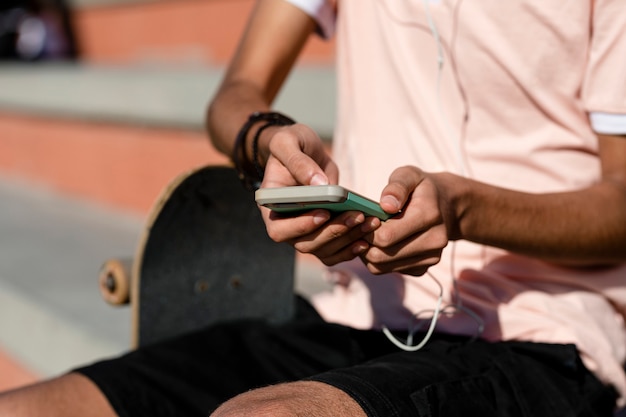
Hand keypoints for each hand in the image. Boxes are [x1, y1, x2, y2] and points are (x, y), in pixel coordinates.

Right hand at [259, 124, 382, 264]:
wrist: (303, 150)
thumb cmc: (291, 144)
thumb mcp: (287, 142)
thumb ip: (298, 161)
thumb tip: (319, 184)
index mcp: (271, 206)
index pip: (278, 230)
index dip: (300, 226)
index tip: (324, 213)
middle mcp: (285, 224)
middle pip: (304, 244)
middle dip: (333, 232)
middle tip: (357, 217)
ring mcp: (304, 232)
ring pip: (323, 250)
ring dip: (347, 240)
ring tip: (369, 223)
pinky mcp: (321, 232)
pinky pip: (334, 251)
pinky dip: (350, 248)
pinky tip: (366, 238)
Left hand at [361, 166, 452, 275]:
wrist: (447, 206)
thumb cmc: (421, 188)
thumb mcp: (409, 175)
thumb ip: (396, 187)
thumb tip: (386, 205)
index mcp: (429, 215)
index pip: (386, 236)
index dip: (366, 229)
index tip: (362, 218)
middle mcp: (434, 241)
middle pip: (381, 255)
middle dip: (364, 242)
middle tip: (361, 228)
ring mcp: (430, 258)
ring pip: (381, 267)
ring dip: (368, 252)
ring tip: (369, 234)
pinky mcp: (423, 268)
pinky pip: (388, 271)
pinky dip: (377, 260)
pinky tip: (381, 244)